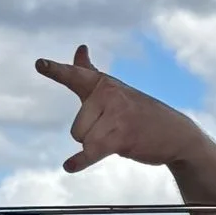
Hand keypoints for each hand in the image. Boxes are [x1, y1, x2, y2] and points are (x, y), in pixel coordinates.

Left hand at [36, 45, 204, 172]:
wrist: (176, 132)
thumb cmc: (139, 111)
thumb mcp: (114, 89)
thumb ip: (90, 71)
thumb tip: (80, 49)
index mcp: (103, 83)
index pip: (75, 75)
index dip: (55, 70)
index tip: (39, 64)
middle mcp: (109, 94)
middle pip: (77, 128)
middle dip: (91, 137)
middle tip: (115, 130)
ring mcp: (116, 114)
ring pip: (84, 140)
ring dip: (98, 147)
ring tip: (120, 138)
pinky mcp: (122, 135)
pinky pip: (92, 150)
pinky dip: (81, 160)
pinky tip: (69, 166)